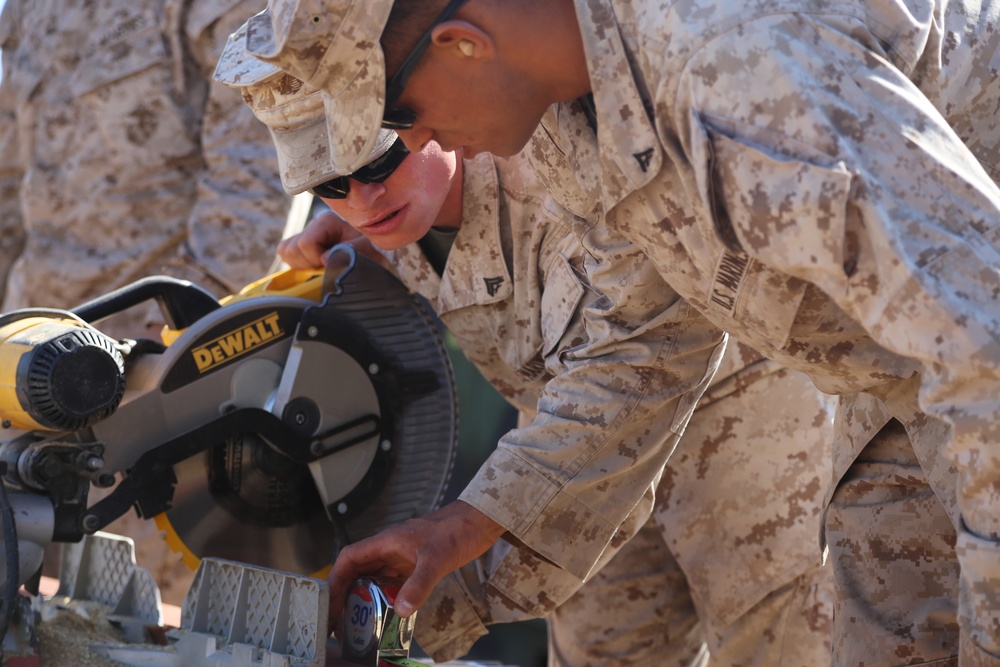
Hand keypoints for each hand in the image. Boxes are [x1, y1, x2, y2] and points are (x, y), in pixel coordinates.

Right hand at [277, 211, 384, 268]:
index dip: (317, 259)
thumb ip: (351, 252)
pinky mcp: (301, 247)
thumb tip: (324, 258)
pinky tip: (316, 268)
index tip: (334, 263)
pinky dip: (299, 266)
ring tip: (323, 267)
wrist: (373, 259)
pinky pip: (286, 256)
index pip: (306, 244)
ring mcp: (306, 235)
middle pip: (291, 249)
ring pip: (286, 252)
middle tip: (328, 266)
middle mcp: (313, 226)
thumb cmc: (371, 255)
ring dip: (304, 265)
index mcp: (326, 222)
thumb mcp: (369, 254)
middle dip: (309, 263)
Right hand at [328, 501, 504, 626]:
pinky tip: (388, 616)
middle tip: (342, 622)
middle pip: (357, 572)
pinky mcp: (413, 566)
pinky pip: (392, 584)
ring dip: (365, 600)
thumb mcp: (436, 559)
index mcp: (385, 542)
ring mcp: (401, 558)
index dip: (336, 580)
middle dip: (346, 596)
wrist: (477, 523)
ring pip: (374, 580)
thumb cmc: (455, 531)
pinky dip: (387, 599)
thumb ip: (418, 584)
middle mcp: (389, 550)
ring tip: (359, 625)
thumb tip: (400, 610)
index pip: (350, 558)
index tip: (332, 603)